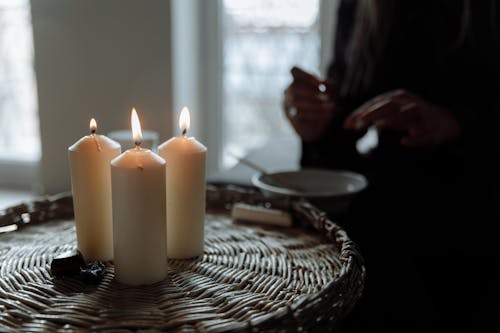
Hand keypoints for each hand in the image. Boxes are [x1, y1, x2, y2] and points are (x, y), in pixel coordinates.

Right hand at [283, 66, 335, 141]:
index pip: (294, 70)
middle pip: (294, 87)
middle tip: (326, 98)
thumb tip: (326, 84)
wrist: (319, 124)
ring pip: (296, 101)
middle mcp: (288, 91)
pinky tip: (326, 115)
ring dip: (315, 104)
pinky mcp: (290, 118)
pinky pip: (299, 115)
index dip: (307, 75)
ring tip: (330, 107)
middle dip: (311, 92)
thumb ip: (329, 85)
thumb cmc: (324, 102)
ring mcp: (287, 105)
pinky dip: (314, 114)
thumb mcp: (330, 91)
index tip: (321, 84)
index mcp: (297, 80)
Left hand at [343, 89, 460, 146]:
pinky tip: (405, 142)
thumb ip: (372, 116)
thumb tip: (349, 123)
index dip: (360, 112)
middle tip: (356, 125)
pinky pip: (424, 134)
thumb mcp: (391, 113)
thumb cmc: (411, 118)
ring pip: (406, 114)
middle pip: (388, 105)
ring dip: (392, 120)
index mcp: (396, 97)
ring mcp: (421, 114)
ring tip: (378, 126)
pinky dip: (415, 139)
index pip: (375, 103)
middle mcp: (408, 102)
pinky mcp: (433, 128)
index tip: (346, 124)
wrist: (445, 122)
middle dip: (371, 114)